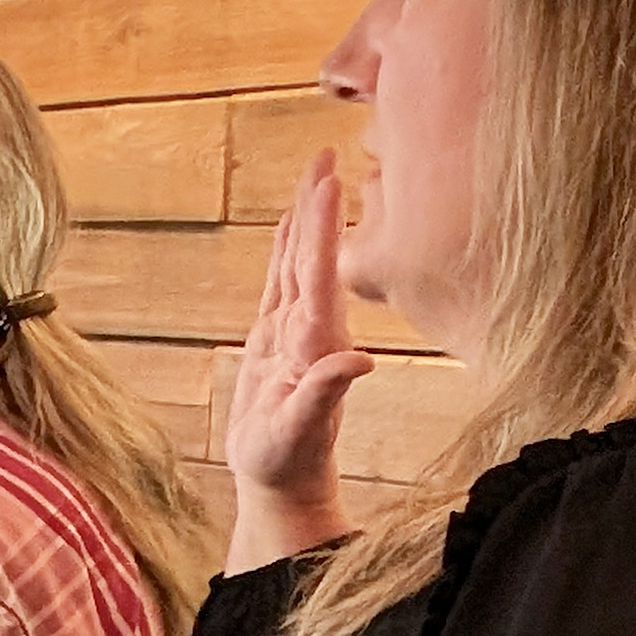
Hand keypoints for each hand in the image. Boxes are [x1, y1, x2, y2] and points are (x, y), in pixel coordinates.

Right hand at [224, 151, 373, 558]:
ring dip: (302, 220)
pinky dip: (282, 252)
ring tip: (311, 176)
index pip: (318, 270)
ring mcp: (294, 332)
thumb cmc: (287, 461)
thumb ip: (326, 392)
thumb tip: (359, 361)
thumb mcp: (301, 430)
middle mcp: (311, 329)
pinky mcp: (276, 341)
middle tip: (325, 153)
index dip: (322, 223)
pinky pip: (279, 284)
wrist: (282, 481)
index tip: (329, 178)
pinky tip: (284, 228)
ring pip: (297, 263)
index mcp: (316, 340)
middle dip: (317, 205)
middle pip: (311, 254)